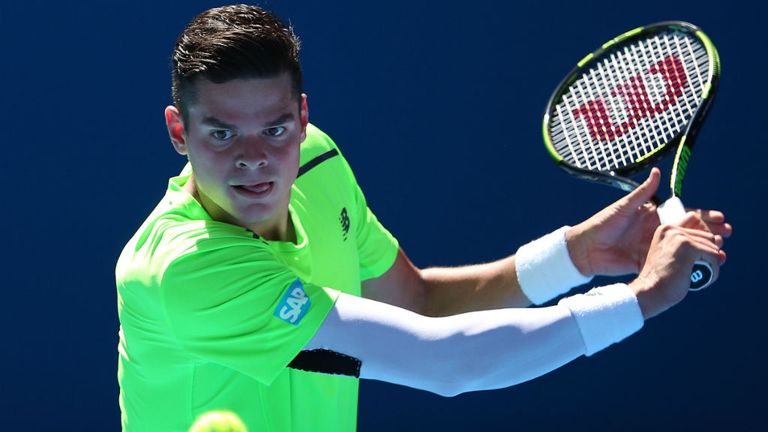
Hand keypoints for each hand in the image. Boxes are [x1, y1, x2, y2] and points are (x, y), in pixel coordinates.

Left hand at [566, 168, 731, 276]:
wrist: (585, 248)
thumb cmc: (602, 223)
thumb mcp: (624, 207)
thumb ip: (642, 193)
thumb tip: (657, 172)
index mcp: (652, 216)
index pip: (682, 214)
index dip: (702, 216)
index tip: (719, 218)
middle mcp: (655, 231)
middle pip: (687, 232)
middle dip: (708, 232)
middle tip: (726, 234)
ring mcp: (652, 247)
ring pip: (682, 248)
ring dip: (701, 248)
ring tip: (719, 249)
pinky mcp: (646, 262)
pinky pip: (668, 262)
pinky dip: (684, 264)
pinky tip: (699, 265)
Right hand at [630, 213, 726, 318]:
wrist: (650, 292)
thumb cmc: (662, 282)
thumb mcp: (675, 260)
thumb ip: (694, 251)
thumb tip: (722, 254)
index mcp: (665, 229)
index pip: (698, 228)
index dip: (701, 245)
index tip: (694, 262)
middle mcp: (672, 229)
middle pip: (708, 238)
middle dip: (707, 258)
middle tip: (691, 272)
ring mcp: (680, 236)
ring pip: (713, 248)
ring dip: (710, 266)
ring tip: (693, 277)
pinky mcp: (689, 246)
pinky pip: (714, 257)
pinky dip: (712, 272)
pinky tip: (699, 280)